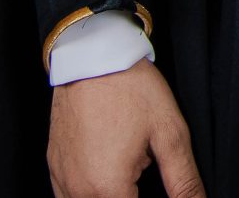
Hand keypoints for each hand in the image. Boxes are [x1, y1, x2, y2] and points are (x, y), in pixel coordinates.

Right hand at [48, 59, 204, 197]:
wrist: (93, 54)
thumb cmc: (130, 88)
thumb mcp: (170, 133)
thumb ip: (184, 180)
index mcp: (107, 188)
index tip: (164, 189)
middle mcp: (77, 191)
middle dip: (133, 196)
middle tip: (145, 166)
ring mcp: (61, 179)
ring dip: (112, 195)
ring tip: (131, 174)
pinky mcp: (54, 166)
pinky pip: (68, 197)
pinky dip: (91, 193)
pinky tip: (109, 177)